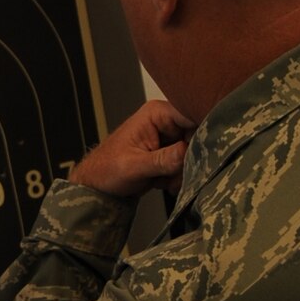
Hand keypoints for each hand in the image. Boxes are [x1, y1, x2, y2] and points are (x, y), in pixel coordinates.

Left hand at [70, 101, 194, 198]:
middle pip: (197, 136)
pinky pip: (186, 164)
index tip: (201, 154)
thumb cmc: (107, 170)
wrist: (99, 187)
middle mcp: (166, 121)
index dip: (200, 133)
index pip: (191, 114)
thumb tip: (187, 152)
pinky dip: (178, 177)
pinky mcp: (170, 153)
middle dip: (188, 160)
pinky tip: (162, 182)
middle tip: (175, 176)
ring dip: (182, 172)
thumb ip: (162, 159)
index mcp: (156, 114)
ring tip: (163, 180)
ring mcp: (169, 137)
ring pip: (193, 153)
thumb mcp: (134, 166)